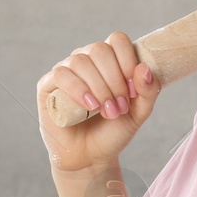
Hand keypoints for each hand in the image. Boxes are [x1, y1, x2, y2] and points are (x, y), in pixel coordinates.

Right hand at [37, 32, 161, 173]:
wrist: (90, 156)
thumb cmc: (113, 130)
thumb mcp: (139, 113)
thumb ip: (148, 91)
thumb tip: (144, 68)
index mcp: (109, 60)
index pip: (117, 40)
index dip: (128, 60)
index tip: (134, 88)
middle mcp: (86, 60)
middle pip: (99, 50)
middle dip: (114, 79)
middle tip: (120, 106)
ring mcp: (66, 70)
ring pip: (80, 61)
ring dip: (99, 87)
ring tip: (107, 111)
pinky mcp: (48, 86)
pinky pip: (60, 74)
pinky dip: (77, 89)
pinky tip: (89, 106)